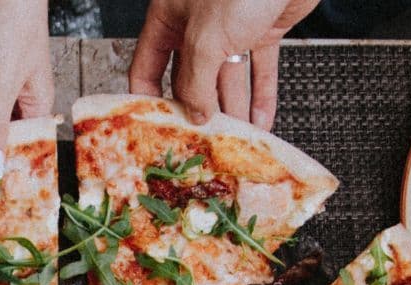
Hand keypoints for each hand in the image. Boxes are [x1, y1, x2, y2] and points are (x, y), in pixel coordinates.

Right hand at [129, 0, 319, 129]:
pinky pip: (259, 69)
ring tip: (235, 139)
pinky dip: (261, 96)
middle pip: (190, 77)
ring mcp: (231, 27)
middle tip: (201, 140)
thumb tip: (195, 114)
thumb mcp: (206, 38)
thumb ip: (195, 82)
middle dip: (199, 109)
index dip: (149, 96)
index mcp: (170, 17)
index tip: (156, 127)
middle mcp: (197, 23)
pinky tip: (261, 120)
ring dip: (233, 109)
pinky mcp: (262, 29)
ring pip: (227, 78)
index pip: (148, 64)